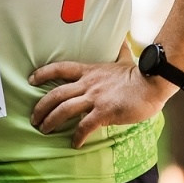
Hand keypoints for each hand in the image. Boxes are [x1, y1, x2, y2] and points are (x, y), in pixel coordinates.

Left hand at [29, 59, 173, 146]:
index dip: (43, 73)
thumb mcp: (125, 59)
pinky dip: (77, 136)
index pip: (60, 68)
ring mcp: (95, 98)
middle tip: (34, 118)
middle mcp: (88, 84)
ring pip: (64, 110)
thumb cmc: (139, 74)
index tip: (31, 80)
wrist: (152, 84)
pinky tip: (74, 143)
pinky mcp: (104, 112)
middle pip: (56, 94)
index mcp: (90, 71)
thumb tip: (122, 39)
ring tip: (44, 130)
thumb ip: (120, 51)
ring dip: (51, 121)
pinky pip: (84, 126)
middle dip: (41, 107)